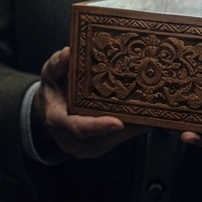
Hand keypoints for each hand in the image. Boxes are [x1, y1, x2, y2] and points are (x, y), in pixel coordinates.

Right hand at [32, 47, 148, 159]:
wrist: (49, 109)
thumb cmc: (53, 89)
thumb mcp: (51, 71)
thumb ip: (58, 63)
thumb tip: (69, 52)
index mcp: (58, 121)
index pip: (78, 128)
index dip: (98, 126)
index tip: (117, 122)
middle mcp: (72, 140)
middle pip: (104, 136)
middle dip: (127, 122)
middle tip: (148, 106)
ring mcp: (87, 148)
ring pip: (116, 139)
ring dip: (134, 124)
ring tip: (152, 107)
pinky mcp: (100, 148)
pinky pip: (119, 140)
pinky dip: (133, 126)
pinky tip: (145, 112)